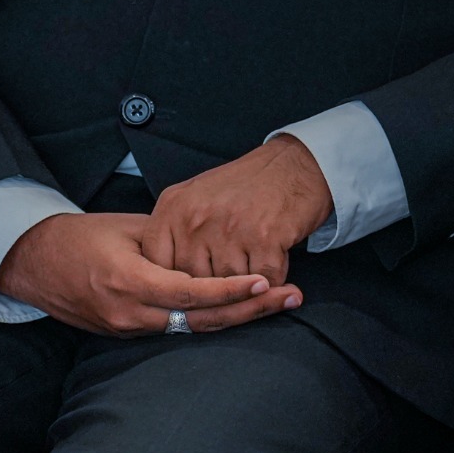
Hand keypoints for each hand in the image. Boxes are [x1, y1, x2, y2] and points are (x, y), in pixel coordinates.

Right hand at [0, 211, 296, 335]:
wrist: (34, 264)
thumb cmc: (82, 236)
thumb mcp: (127, 229)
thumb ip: (167, 243)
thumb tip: (211, 246)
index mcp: (128, 281)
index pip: (189, 293)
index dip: (229, 291)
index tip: (264, 282)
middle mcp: (130, 313)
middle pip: (200, 321)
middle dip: (250, 311)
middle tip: (291, 298)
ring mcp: (128, 328)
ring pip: (192, 329)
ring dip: (237, 318)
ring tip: (278, 303)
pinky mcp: (127, 334)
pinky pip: (176, 330)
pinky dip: (210, 320)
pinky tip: (242, 310)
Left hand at [143, 135, 334, 284]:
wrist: (296, 164)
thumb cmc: (246, 185)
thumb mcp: (195, 197)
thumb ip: (173, 232)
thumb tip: (161, 277)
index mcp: (173, 207)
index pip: (157, 265)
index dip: (173, 281)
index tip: (190, 282)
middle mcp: (196, 218)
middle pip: (192, 282)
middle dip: (213, 287)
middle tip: (231, 276)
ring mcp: (229, 229)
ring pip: (226, 288)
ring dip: (244, 285)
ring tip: (254, 264)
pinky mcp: (264, 240)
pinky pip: (260, 283)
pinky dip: (271, 281)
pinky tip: (274, 261)